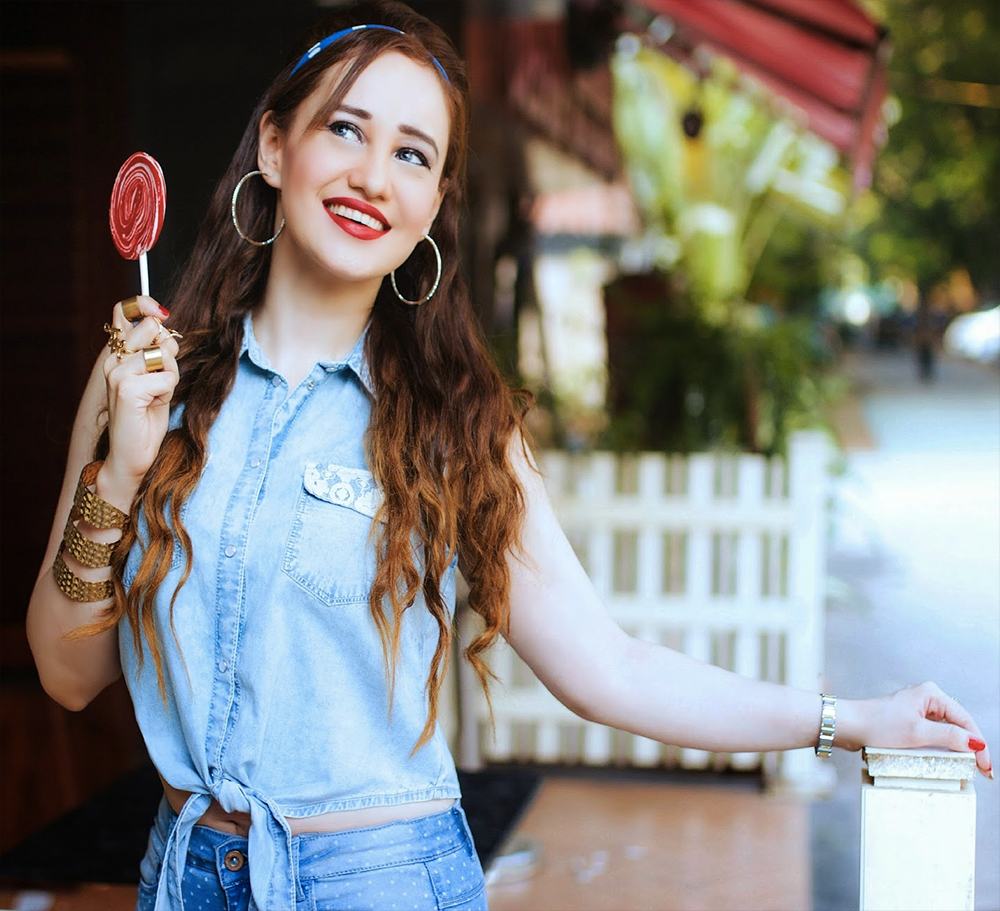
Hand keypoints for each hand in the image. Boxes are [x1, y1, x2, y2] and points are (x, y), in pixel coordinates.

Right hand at [100, 296, 179, 500]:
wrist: (133, 455)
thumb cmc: (147, 418)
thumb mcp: (155, 377)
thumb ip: (156, 351)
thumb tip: (165, 322)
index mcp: (117, 354)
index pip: (124, 310)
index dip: (146, 305)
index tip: (162, 311)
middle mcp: (112, 359)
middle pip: (154, 328)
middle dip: (169, 352)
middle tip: (161, 379)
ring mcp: (116, 372)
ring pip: (164, 354)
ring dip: (170, 377)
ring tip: (156, 396)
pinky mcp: (127, 387)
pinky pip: (166, 376)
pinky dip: (168, 391)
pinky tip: (153, 405)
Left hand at [843, 682, 991, 778]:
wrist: (849, 726)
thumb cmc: (877, 725)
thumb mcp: (917, 733)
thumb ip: (948, 738)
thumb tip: (975, 743)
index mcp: (931, 694)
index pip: (965, 720)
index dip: (979, 744)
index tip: (986, 765)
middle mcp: (926, 698)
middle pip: (958, 725)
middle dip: (971, 747)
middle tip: (983, 770)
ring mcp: (918, 709)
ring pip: (947, 731)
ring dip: (958, 748)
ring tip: (970, 767)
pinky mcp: (910, 721)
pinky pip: (934, 735)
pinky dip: (943, 747)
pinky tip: (948, 759)